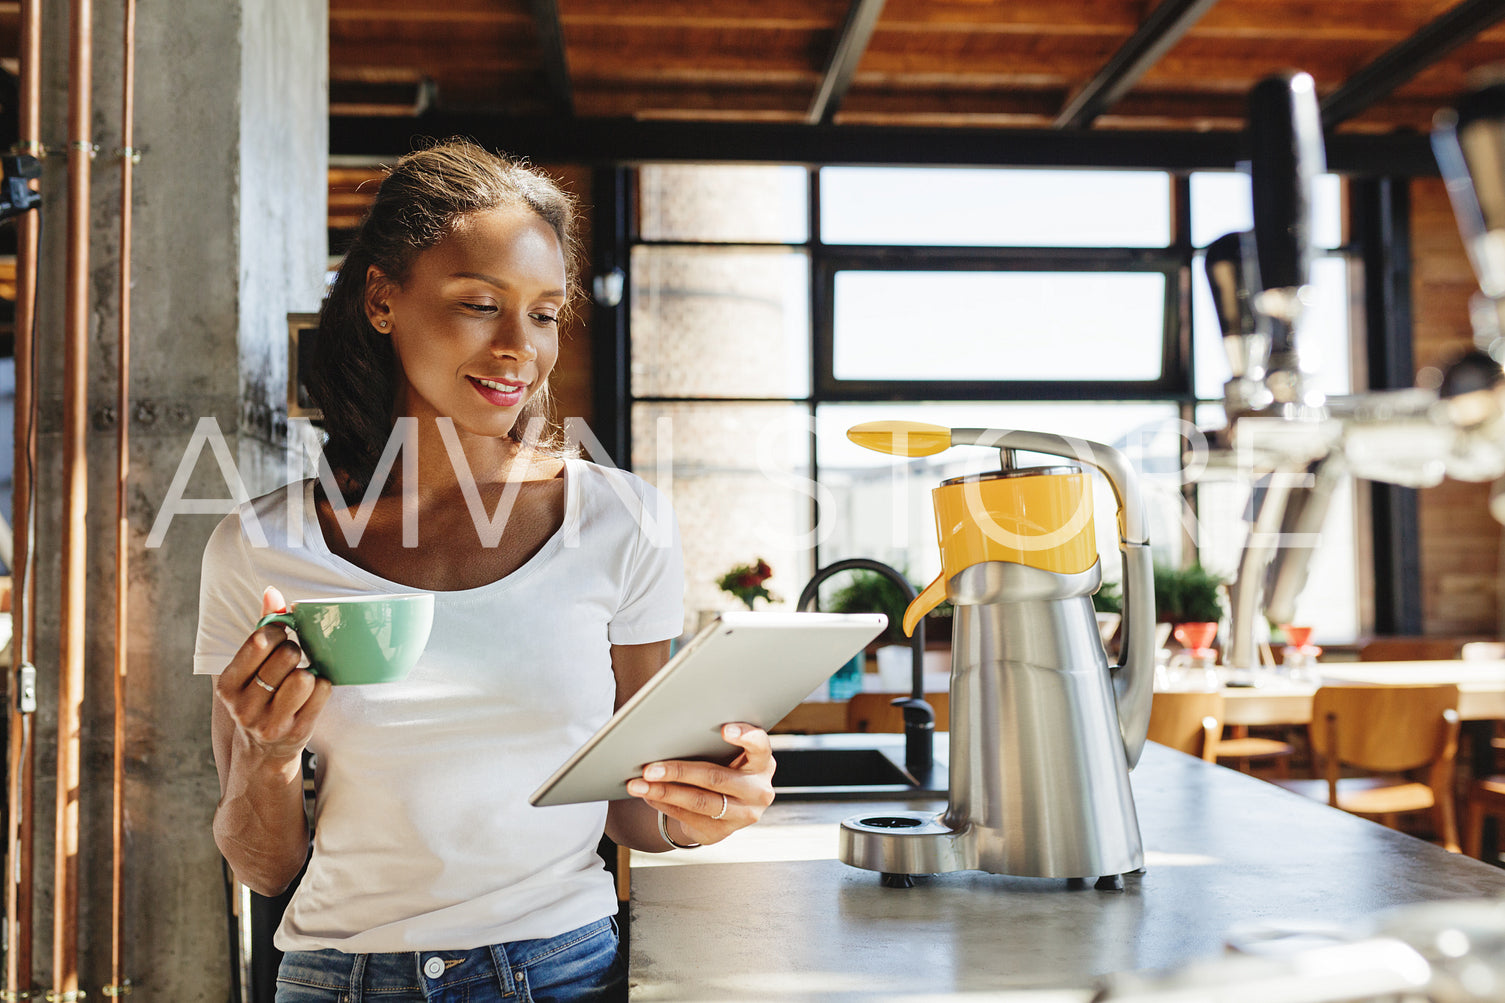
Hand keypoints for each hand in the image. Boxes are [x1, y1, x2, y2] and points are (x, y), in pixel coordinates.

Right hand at [213, 586, 331, 764]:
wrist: (262, 753)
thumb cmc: (259, 696)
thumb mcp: (249, 668)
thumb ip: (261, 629)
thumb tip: (272, 592)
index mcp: (227, 685)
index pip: (258, 641)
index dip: (278, 631)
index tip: (281, 636)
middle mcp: (244, 706)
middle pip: (287, 656)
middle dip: (295, 651)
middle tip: (292, 660)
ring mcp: (270, 723)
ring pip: (305, 676)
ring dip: (310, 671)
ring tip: (301, 678)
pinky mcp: (297, 732)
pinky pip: (322, 692)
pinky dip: (323, 686)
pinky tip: (313, 693)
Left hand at [626, 723, 775, 845]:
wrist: (725, 807)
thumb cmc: (722, 766)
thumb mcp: (728, 755)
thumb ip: (713, 744)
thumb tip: (668, 734)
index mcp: (762, 762)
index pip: (760, 746)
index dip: (745, 737)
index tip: (724, 730)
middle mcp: (758, 790)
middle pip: (716, 778)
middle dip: (678, 772)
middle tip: (649, 768)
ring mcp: (743, 814)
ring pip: (699, 802)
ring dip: (663, 792)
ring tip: (639, 785)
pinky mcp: (723, 832)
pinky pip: (688, 817)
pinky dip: (664, 804)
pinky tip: (648, 796)